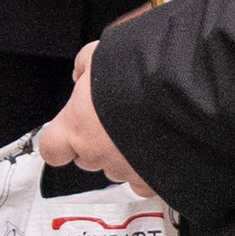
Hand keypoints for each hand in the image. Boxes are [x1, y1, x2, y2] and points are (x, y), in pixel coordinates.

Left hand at [36, 44, 145, 189]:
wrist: (182, 90)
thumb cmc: (137, 71)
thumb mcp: (100, 54)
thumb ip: (84, 66)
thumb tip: (80, 75)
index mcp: (77, 126)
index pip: (52, 149)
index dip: (60, 141)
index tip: (68, 131)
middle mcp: (97, 154)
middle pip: (87, 158)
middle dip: (97, 143)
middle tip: (116, 119)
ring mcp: (125, 170)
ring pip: (116, 169)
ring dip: (124, 155)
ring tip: (143, 128)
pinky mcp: (153, 180)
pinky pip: (143, 182)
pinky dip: (147, 172)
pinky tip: (158, 151)